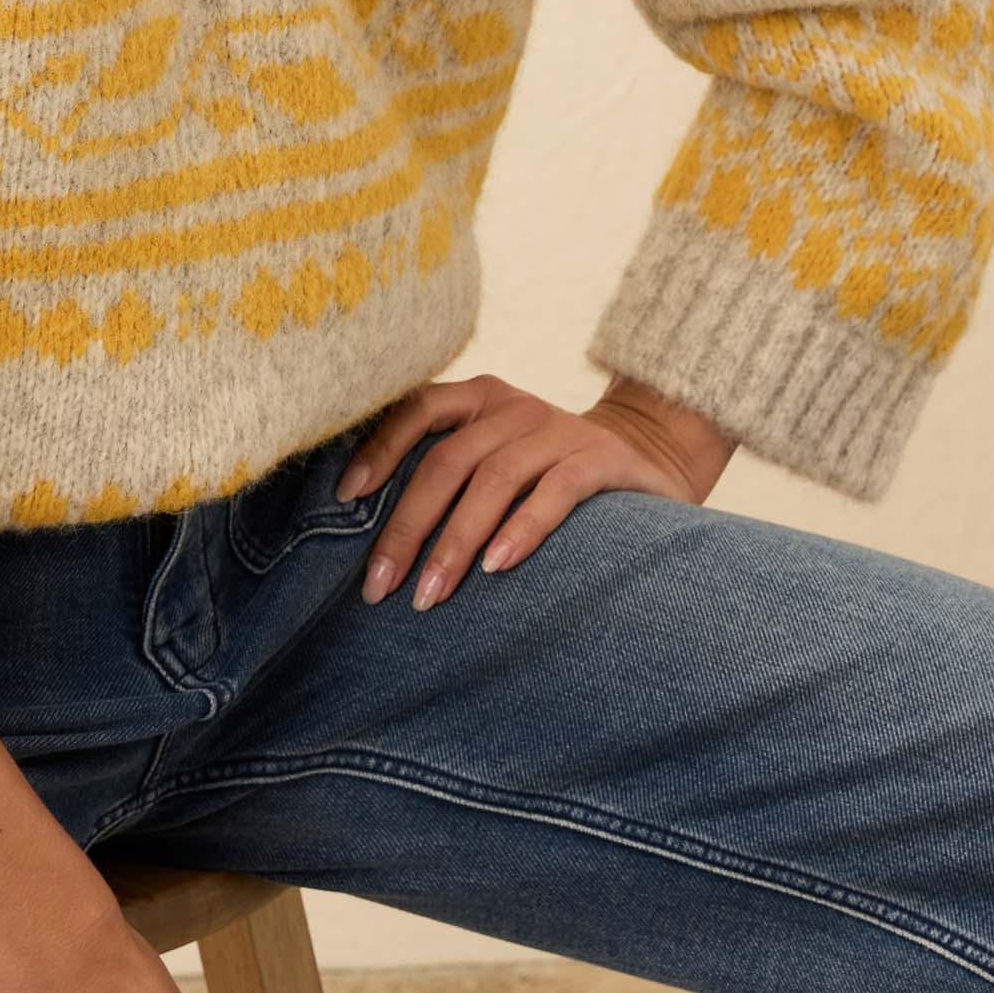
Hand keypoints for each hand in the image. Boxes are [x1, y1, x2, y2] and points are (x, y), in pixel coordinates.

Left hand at [338, 370, 734, 610]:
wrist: (648, 456)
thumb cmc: (544, 471)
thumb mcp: (494, 458)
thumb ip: (446, 474)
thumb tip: (372, 533)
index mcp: (478, 399)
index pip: (417, 409)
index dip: (378, 449)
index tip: (345, 498)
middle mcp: (514, 406)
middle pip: (448, 461)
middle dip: (408, 527)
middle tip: (380, 587)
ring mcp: (559, 428)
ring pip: (495, 479)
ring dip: (456, 541)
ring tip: (430, 594)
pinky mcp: (601, 458)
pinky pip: (556, 491)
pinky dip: (522, 529)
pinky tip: (496, 567)